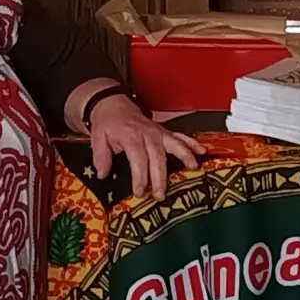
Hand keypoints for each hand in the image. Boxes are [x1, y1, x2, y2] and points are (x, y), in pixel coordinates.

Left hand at [86, 95, 205, 199]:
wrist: (114, 105)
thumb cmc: (108, 124)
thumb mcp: (98, 139)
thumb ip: (101, 157)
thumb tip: (103, 174)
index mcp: (130, 136)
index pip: (138, 158)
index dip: (140, 176)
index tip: (139, 191)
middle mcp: (147, 133)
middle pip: (157, 156)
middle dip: (160, 177)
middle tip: (160, 194)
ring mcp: (158, 132)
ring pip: (173, 144)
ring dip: (184, 156)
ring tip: (192, 168)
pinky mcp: (164, 132)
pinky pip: (180, 137)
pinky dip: (191, 144)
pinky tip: (201, 151)